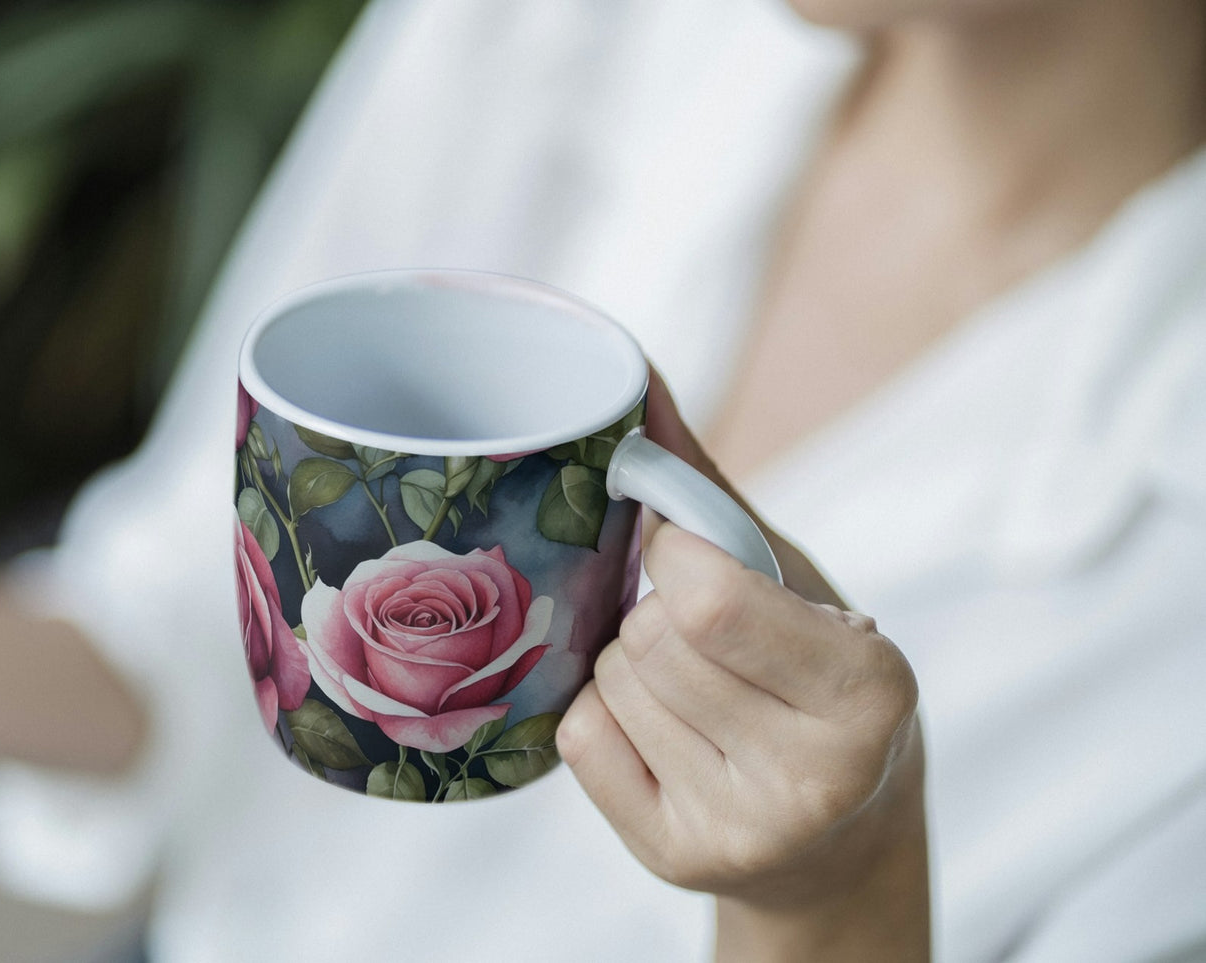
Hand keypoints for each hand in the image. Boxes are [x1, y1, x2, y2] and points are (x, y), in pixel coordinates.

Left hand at [558, 379, 927, 959]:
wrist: (837, 835)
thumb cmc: (813, 676)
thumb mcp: (792, 578)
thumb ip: (707, 488)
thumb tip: (628, 379)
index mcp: (871, 691)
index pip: (708, 601)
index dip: (676, 556)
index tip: (689, 554)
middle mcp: (816, 777)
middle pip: (649, 641)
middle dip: (654, 613)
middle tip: (702, 635)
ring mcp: (745, 831)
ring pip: (610, 683)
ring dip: (627, 662)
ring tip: (693, 686)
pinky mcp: (679, 860)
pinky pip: (580, 739)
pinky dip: (601, 714)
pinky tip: (660, 730)